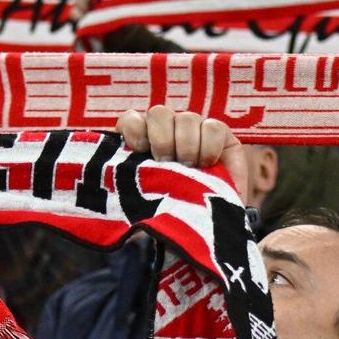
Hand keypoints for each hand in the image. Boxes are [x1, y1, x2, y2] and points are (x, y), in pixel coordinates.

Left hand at [116, 105, 251, 203]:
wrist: (211, 225)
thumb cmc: (173, 216)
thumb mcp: (147, 207)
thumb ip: (135, 188)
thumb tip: (120, 189)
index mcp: (142, 144)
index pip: (131, 119)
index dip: (134, 129)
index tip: (139, 149)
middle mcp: (167, 132)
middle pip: (159, 113)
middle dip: (162, 138)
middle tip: (166, 162)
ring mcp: (193, 131)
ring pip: (186, 118)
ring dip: (187, 144)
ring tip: (189, 167)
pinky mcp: (219, 135)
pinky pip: (213, 127)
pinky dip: (209, 145)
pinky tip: (206, 164)